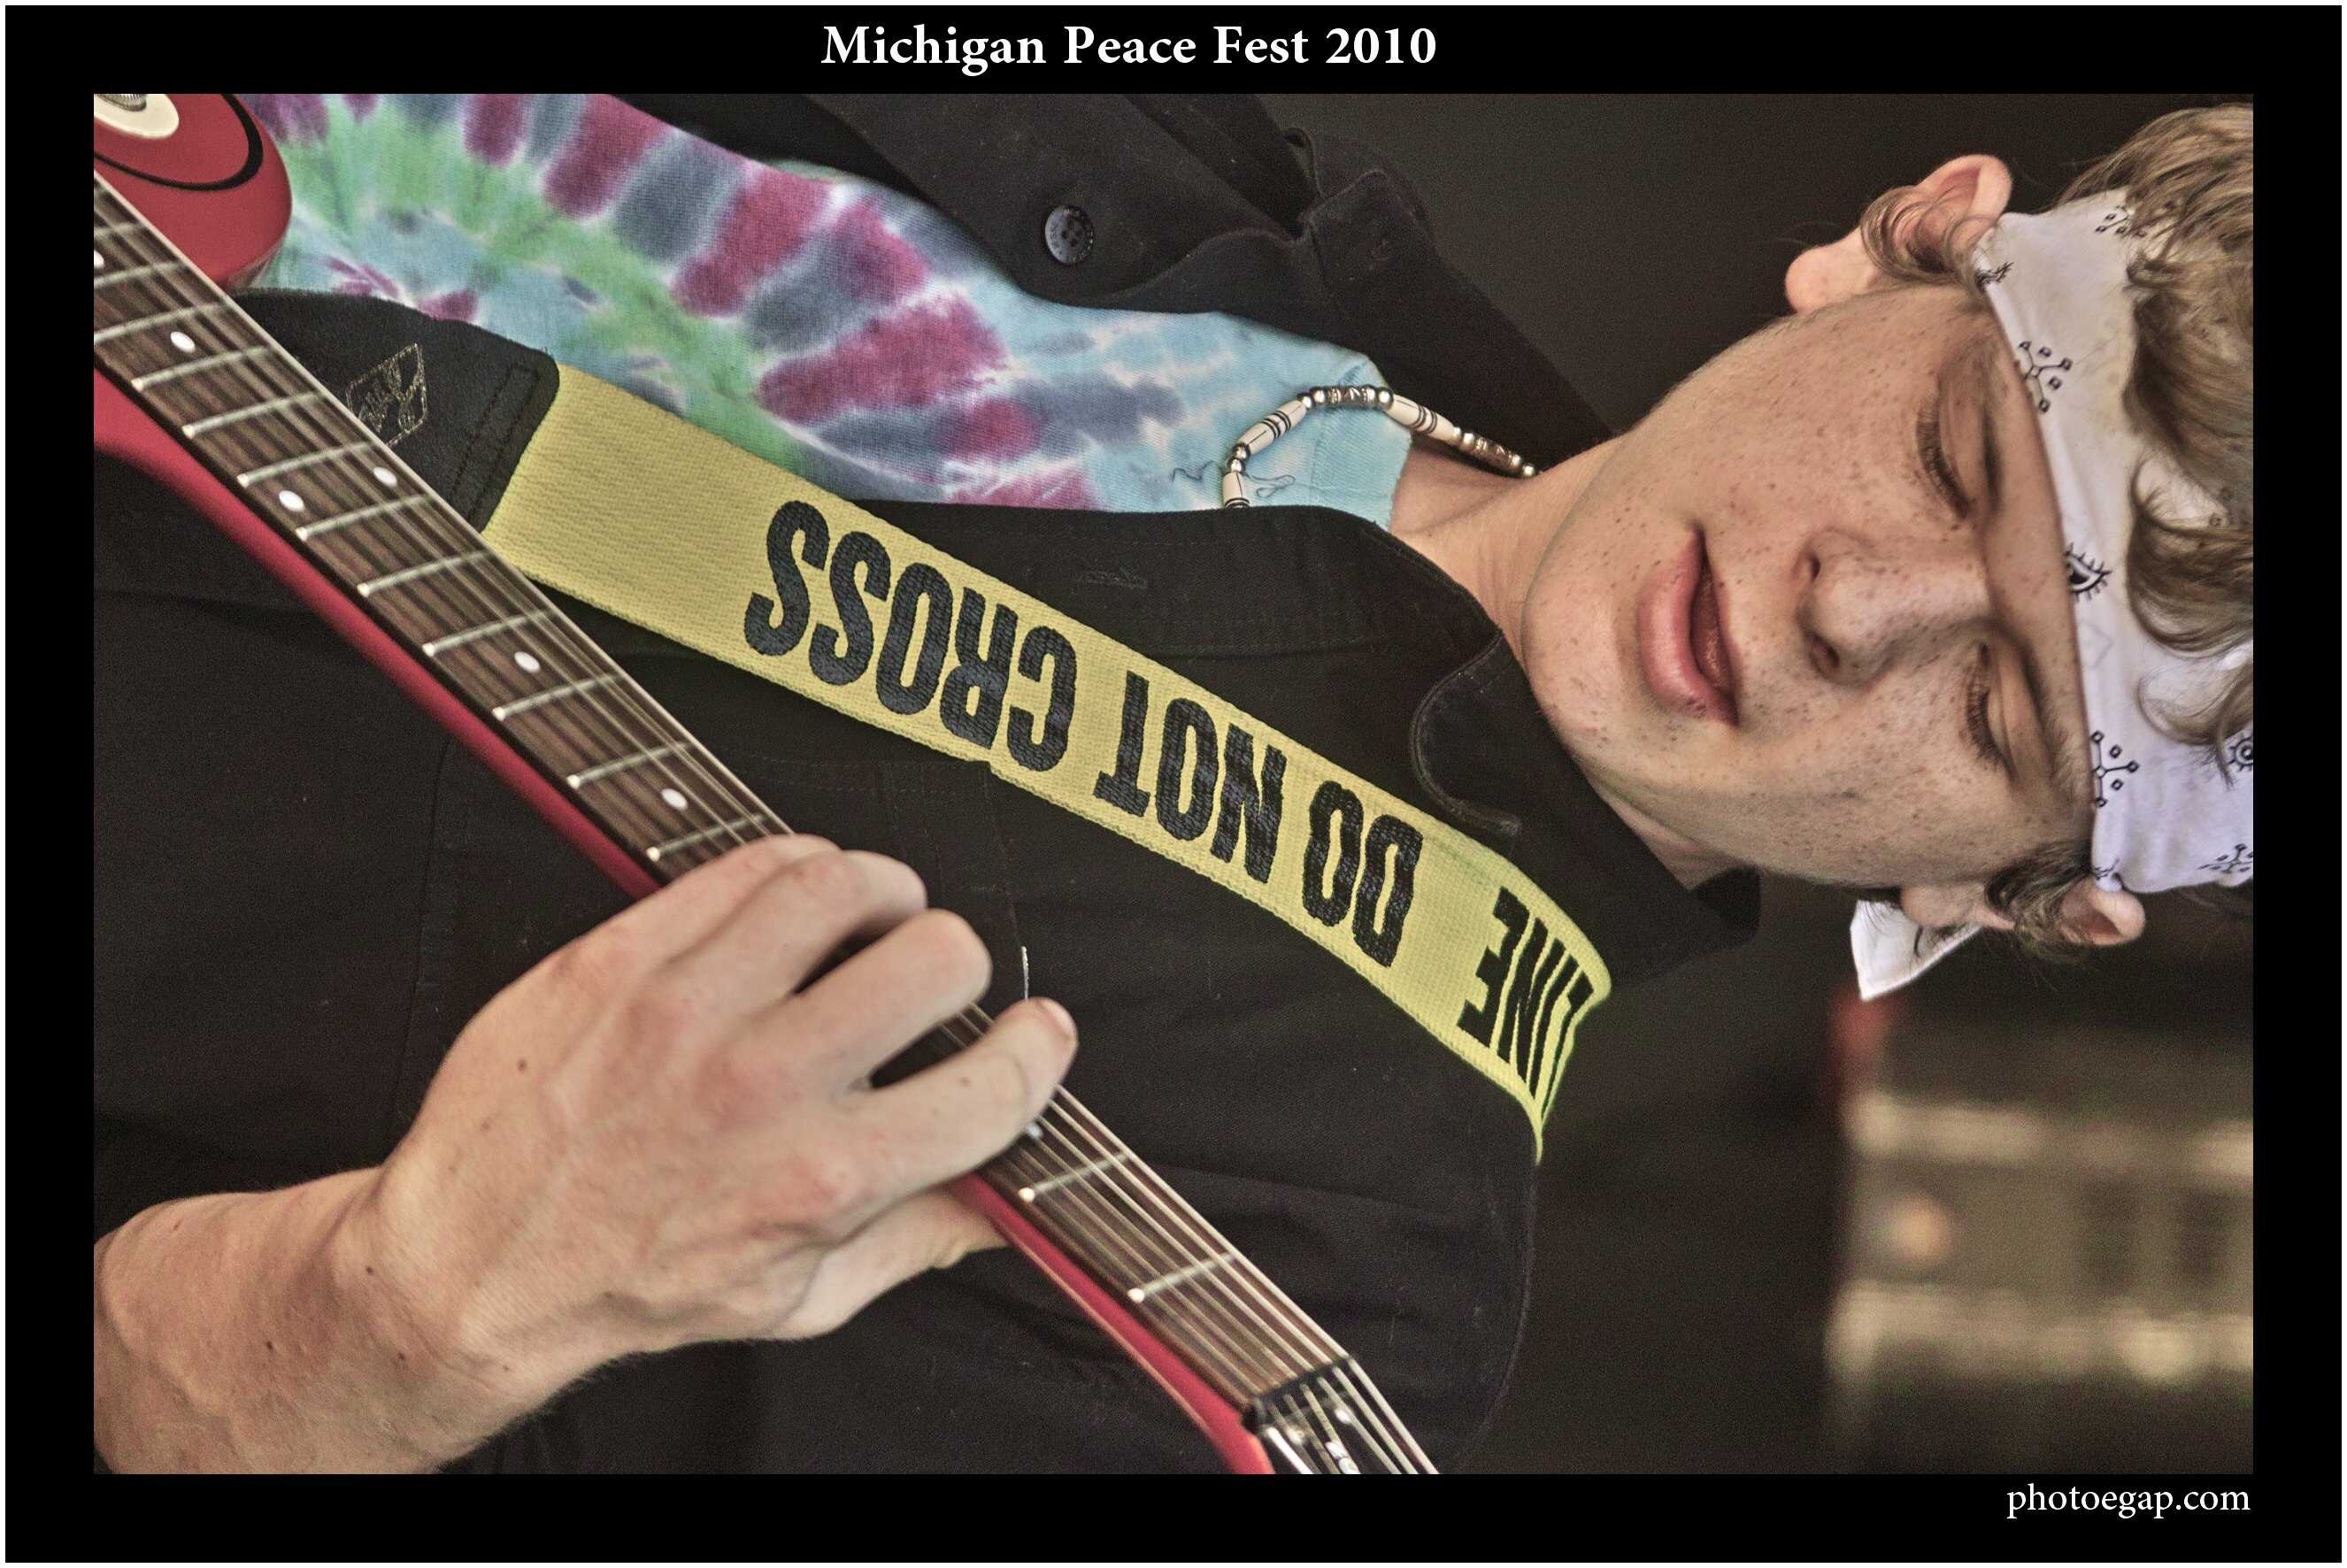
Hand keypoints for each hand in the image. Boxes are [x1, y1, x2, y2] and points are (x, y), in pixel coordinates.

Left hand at [347, 835, 1074, 1398]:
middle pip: (937, 960)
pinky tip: (799, 892)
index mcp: (824, 1180)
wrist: (472, 1266)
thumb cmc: (632, 1289)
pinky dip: (797, 864)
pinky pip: (743, 867)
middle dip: (960, 966)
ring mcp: (685, 1013)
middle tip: (936, 981)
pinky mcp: (620, 959)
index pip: (993, 1085)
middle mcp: (763, 1088)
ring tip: (879, 911)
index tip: (1035, 1034)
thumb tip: (1012, 1204)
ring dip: (885, 890)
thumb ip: (921, 1242)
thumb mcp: (801, 1300)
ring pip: (841, 885)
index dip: (1039, 1049)